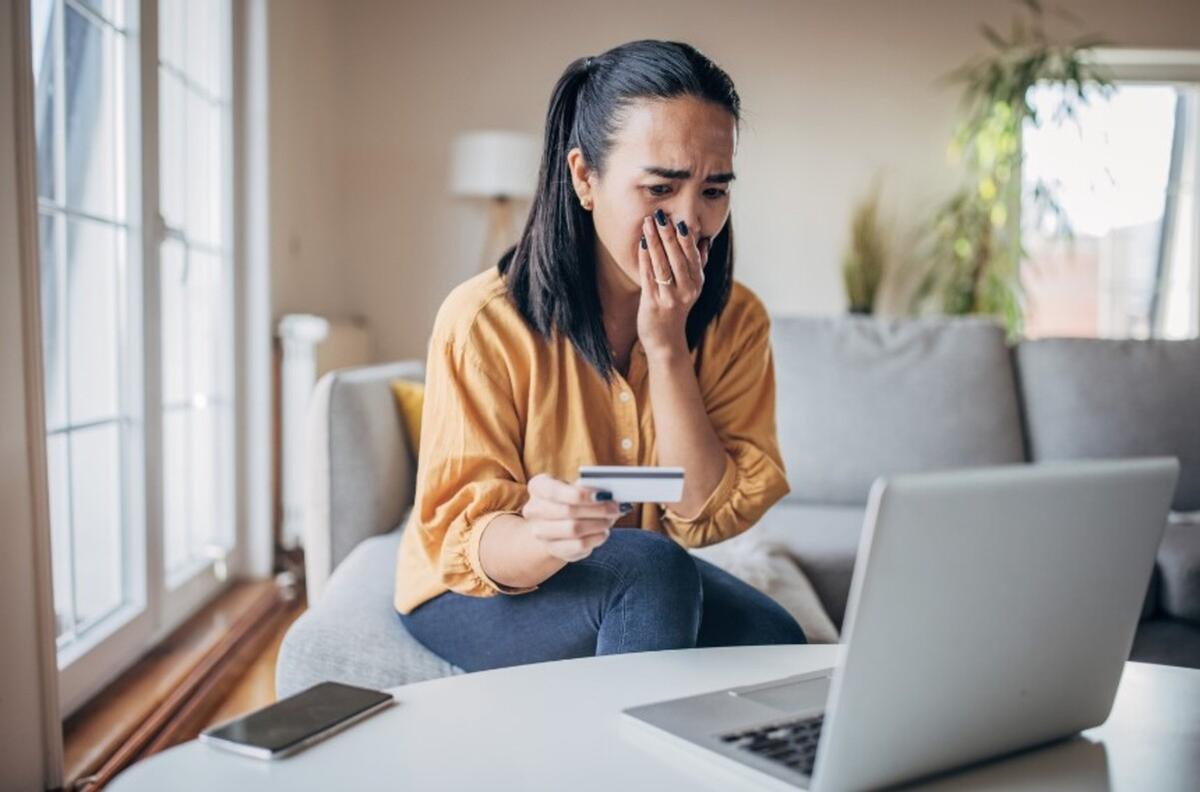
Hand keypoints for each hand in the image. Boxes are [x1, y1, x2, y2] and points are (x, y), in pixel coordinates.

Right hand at [520, 473, 625, 561]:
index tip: (604, 495)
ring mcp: (540, 532)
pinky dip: (595, 538)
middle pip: (567, 511)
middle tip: (615, 507)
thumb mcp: (576, 487)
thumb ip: (589, 487)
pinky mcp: (554, 549)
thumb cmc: (570, 498)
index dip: (581, 494)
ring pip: (573, 529)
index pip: (555, 491)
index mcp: (538, 487)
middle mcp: (534, 509)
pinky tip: (603, 532)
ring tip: (610, 519)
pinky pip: (578, 546)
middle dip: (597, 509)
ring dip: (598, 524)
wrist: (556, 522)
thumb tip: (607, 494)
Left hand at [637, 209, 706, 356]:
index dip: (685, 236)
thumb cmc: (676, 309)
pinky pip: (649, 276)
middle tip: (659, 215)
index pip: (692, 255)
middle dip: (667, 234)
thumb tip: (705, 240)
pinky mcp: (654, 303)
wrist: (666, 340)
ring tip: (647, 224)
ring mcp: (670, 297)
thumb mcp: (692, 287)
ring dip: (654, 242)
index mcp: (697, 282)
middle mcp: (687, 289)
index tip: (677, 218)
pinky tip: (641, 244)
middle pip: (677, 257)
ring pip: (662, 264)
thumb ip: (698, 264)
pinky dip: (645, 258)